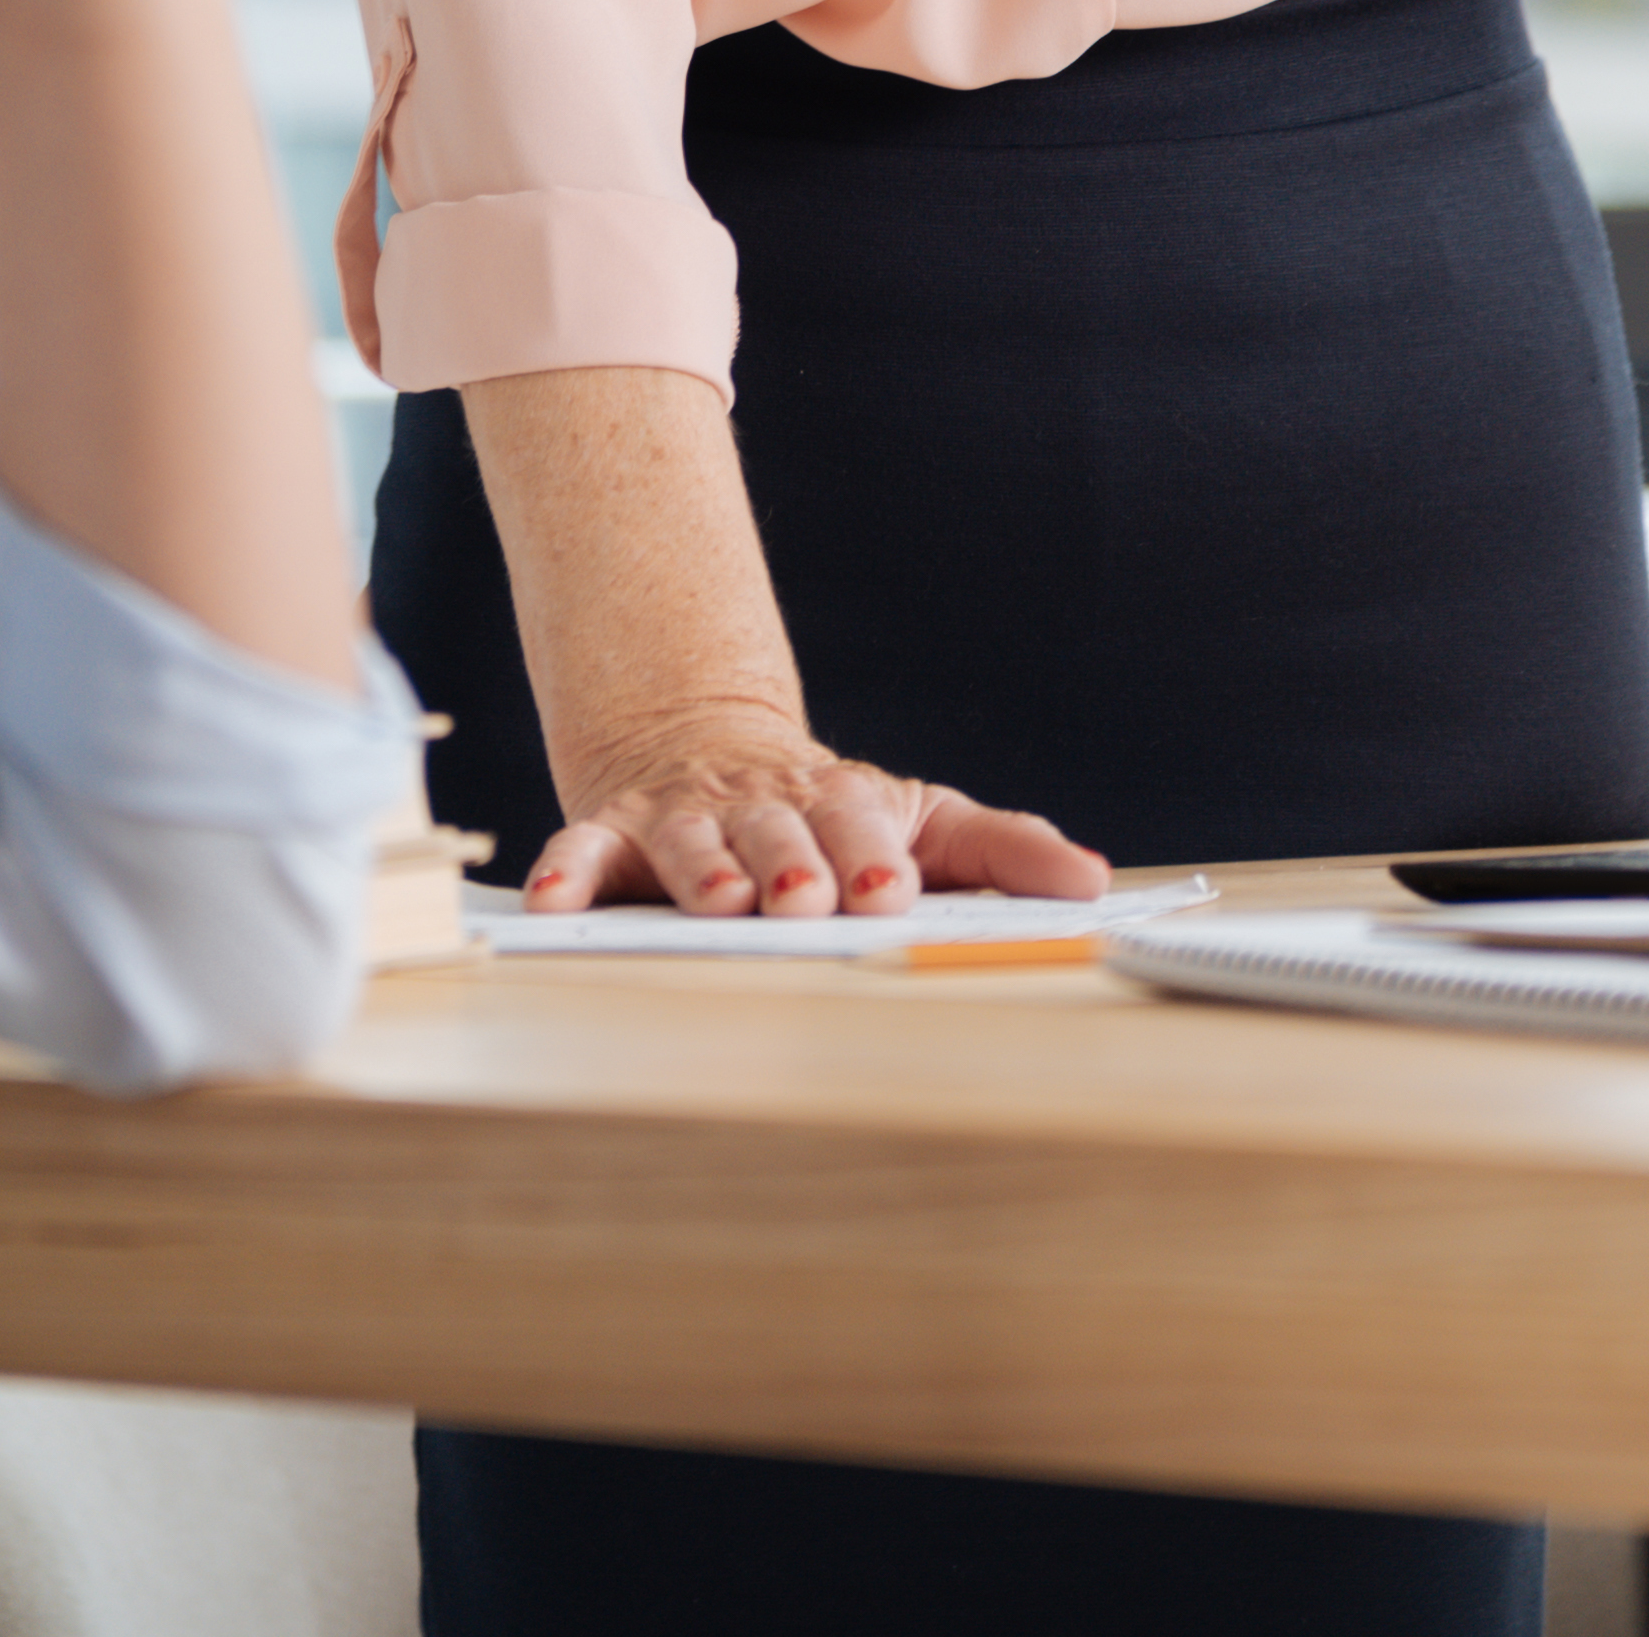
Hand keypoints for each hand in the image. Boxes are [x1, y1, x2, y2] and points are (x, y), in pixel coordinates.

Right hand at [524, 701, 1108, 919]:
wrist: (705, 745)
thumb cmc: (832, 813)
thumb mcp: (923, 818)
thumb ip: (1004, 850)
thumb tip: (1094, 881)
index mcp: (841, 802)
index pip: (860, 823)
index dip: (873, 856)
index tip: (890, 890)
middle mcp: (761, 804)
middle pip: (778, 829)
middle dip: (794, 863)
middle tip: (808, 899)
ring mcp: (684, 816)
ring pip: (693, 838)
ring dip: (704, 869)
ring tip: (718, 903)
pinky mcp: (614, 832)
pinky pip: (584, 850)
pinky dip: (567, 871)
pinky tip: (554, 904)